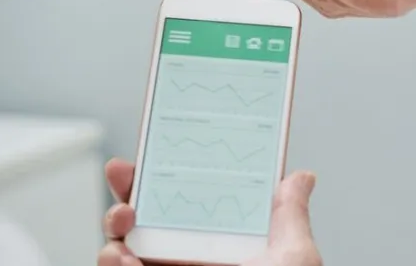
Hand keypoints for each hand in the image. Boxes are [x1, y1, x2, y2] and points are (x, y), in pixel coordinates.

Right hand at [98, 159, 321, 265]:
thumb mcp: (294, 256)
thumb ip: (289, 215)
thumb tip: (301, 176)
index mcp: (222, 242)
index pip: (185, 201)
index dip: (160, 176)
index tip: (139, 159)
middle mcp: (190, 260)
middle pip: (145, 222)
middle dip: (124, 199)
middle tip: (125, 192)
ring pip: (123, 253)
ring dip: (114, 238)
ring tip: (123, 234)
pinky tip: (125, 260)